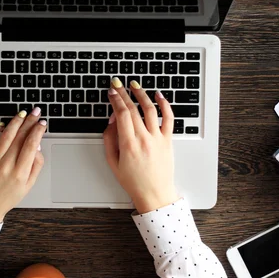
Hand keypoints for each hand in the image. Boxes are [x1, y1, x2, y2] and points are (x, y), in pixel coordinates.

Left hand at [0, 108, 46, 222]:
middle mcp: (6, 165)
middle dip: (29, 121)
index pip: (31, 145)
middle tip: (35, 112)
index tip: (42, 123)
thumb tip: (37, 146)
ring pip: (5, 135)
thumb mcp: (28, 185)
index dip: (38, 131)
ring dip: (15, 121)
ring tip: (22, 114)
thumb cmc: (6, 197)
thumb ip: (36, 165)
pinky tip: (1, 124)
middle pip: (20, 137)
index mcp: (20, 173)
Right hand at [103, 78, 178, 213]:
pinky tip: (159, 95)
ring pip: (150, 109)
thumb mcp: (113, 162)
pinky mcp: (168, 140)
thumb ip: (109, 140)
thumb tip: (111, 121)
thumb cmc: (134, 181)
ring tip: (134, 85)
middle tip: (117, 84)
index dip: (115, 99)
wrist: (155, 194)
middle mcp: (144, 139)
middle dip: (123, 93)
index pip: (121, 114)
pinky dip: (165, 104)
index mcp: (128, 145)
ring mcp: (158, 138)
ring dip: (141, 94)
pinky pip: (169, 118)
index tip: (111, 91)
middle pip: (133, 109)